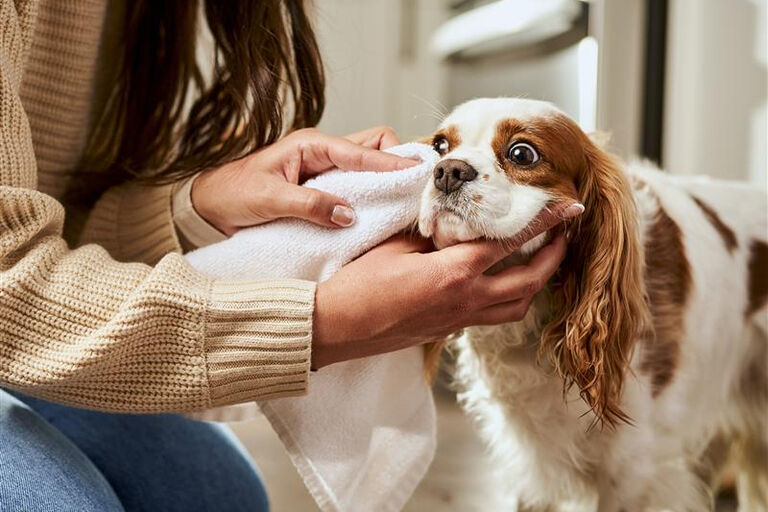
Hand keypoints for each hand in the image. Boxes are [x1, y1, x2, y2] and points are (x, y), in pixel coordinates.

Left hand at [192, 127, 417, 234]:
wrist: (207, 205)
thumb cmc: (231, 194)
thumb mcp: (269, 199)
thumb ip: (310, 205)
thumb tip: (348, 214)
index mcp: (310, 145)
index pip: (361, 150)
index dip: (390, 163)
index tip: (414, 175)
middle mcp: (321, 152)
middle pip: (373, 146)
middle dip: (394, 161)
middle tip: (410, 186)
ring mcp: (323, 169)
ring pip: (366, 164)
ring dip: (384, 179)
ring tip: (401, 200)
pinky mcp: (321, 187)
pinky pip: (355, 185)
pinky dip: (370, 194)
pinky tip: (377, 210)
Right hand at [311, 203, 581, 368]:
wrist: (336, 328)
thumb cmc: (359, 285)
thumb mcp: (395, 246)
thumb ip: (430, 231)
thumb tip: (450, 219)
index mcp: (454, 273)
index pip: (510, 242)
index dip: (543, 223)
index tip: (567, 208)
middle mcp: (466, 300)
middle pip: (528, 282)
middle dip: (555, 258)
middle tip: (565, 236)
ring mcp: (459, 319)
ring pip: (516, 306)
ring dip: (536, 284)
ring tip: (541, 261)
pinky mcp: (449, 330)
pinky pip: (494, 316)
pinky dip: (510, 297)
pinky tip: (502, 281)